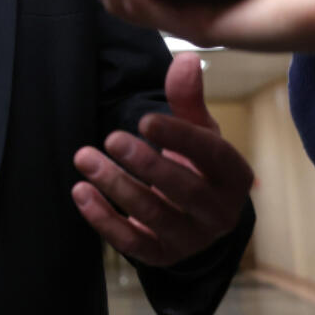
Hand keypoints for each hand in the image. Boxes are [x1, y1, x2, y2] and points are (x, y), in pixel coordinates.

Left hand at [71, 53, 253, 266]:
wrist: (197, 218)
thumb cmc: (197, 165)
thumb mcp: (198, 131)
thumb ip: (187, 98)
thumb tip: (184, 59)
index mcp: (234, 176)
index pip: (212, 155)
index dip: (179, 137)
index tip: (143, 120)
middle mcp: (220, 212)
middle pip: (184, 190)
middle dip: (145, 164)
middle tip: (111, 139)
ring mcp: (191, 239)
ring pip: (155, 216)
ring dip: (116, 186)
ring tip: (84, 158)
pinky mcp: (162, 256)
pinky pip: (133, 243)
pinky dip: (104, 219)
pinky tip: (81, 192)